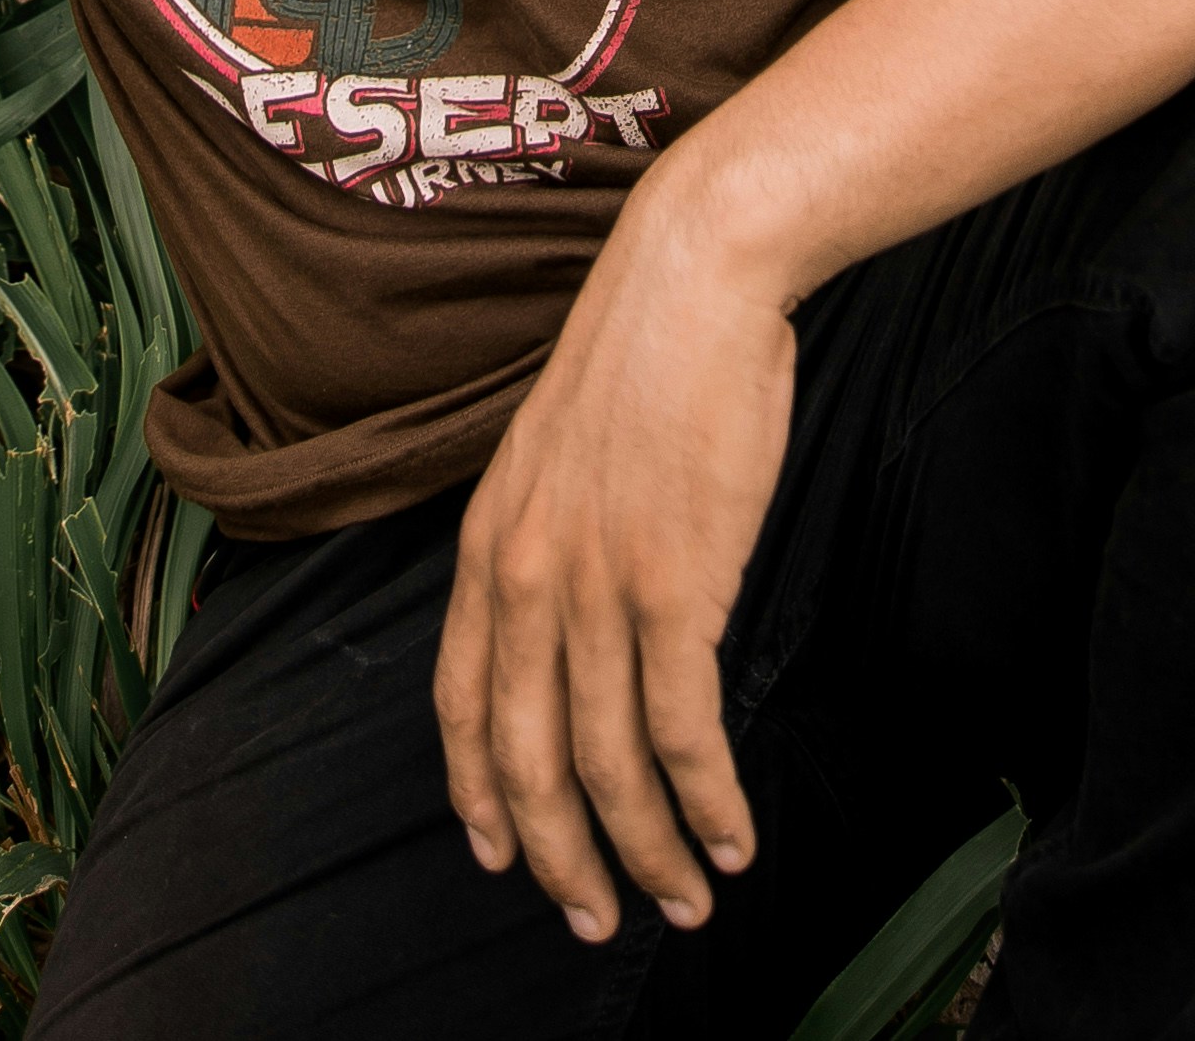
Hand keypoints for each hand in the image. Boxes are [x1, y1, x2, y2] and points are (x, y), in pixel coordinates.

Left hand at [432, 167, 791, 942]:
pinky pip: (684, 734)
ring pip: (608, 765)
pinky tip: (734, 838)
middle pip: (526, 760)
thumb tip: (577, 612)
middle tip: (601, 920)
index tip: (501, 854)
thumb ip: (553, 534)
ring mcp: (596, 585)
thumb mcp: (559, 447)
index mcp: (490, 539)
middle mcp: (525, 575)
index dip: (478, 792)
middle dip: (563, 859)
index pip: (459, 701)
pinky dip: (709, 805)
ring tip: (687, 901)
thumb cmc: (648, 351)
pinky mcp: (674, 586)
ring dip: (650, 853)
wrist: (697, 272)